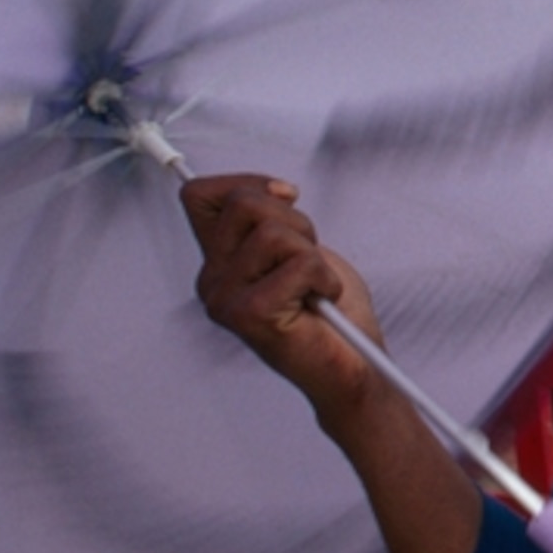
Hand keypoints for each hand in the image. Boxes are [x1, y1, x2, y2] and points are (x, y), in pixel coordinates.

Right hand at [181, 174, 386, 434]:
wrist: (353, 368)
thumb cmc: (332, 312)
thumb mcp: (300, 246)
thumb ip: (271, 218)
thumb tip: (274, 189)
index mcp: (218, 261)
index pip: (199, 195)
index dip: (247, 184)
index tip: (284, 199)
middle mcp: (212, 281)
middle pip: (244, 203)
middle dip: (295, 222)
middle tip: (307, 263)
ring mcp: (225, 299)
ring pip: (273, 233)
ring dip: (312, 255)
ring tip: (314, 287)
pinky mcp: (249, 315)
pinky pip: (298, 263)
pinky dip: (324, 278)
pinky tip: (321, 301)